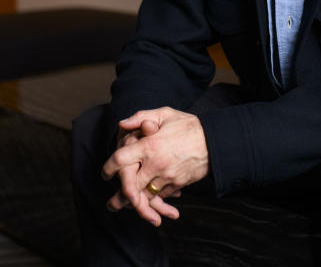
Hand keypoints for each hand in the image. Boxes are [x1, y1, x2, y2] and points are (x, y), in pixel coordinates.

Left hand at [102, 107, 208, 225]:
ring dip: (135, 201)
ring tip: (125, 206)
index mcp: (149, 145)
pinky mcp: (178, 184)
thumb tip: (122, 124)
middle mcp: (156, 163)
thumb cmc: (188, 125)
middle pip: (130, 185)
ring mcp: (167, 176)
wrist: (215, 140)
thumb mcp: (165, 114)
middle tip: (111, 204)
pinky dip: (154, 198)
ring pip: (145, 194)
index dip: (109, 167)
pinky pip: (161, 195)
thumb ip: (141, 117)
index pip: (120, 159)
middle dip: (119, 196)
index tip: (105, 173)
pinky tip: (148, 198)